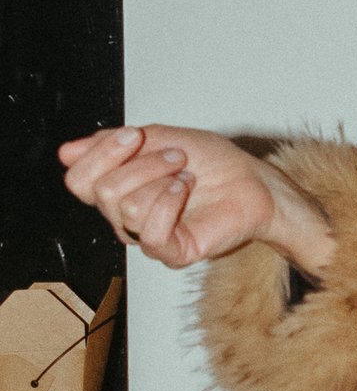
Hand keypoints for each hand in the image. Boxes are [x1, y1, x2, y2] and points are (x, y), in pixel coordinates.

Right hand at [57, 126, 333, 274]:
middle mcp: (126, 216)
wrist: (255, 182)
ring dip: (163, 178)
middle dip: (140, 164)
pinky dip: (168, 202)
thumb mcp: (159, 138)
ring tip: (188, 175)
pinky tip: (185, 190)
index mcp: (119, 189)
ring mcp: (148, 237)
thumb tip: (66, 152)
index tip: (133, 136)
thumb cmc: (212, 162)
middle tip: (176, 156)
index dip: (100, 153)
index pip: (78, 180)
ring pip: (127, 206)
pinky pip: (150, 232)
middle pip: (101, 191)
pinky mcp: (172, 253)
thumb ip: (113, 144)